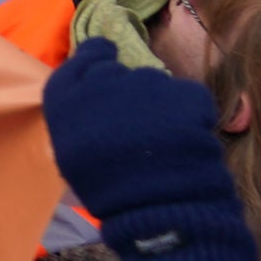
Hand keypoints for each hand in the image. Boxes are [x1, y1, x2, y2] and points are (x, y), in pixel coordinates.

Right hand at [42, 39, 257, 260]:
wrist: (155, 204)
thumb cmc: (105, 188)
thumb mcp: (73, 152)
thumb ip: (80, 118)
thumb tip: (92, 109)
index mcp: (70, 95)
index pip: (83, 59)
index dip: (96, 57)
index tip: (105, 57)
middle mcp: (105, 80)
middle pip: (117, 72)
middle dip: (125, 89)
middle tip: (133, 119)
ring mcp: (147, 83)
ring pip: (153, 84)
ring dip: (155, 102)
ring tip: (163, 135)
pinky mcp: (184, 94)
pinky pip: (187, 96)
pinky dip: (189, 111)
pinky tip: (188, 136)